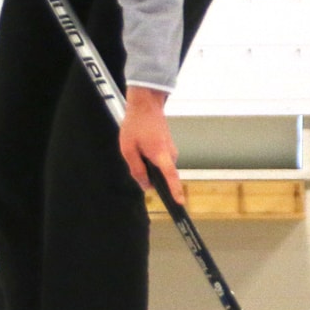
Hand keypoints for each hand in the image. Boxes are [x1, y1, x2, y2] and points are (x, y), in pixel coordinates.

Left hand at [120, 85, 182, 204]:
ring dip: (148, 165)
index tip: (180, 203)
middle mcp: (171, 154)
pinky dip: (150, 159)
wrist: (145, 105)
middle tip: (136, 156)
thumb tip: (145, 186)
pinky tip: (141, 147)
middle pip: (162, 176)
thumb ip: (136, 169)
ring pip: (159, 168)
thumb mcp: (128, 149)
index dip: (175, 191)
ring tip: (137, 147)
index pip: (171, 177)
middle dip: (149, 175)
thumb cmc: (135, 125)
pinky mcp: (169, 148)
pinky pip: (160, 161)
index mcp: (161, 155)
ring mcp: (171, 151)